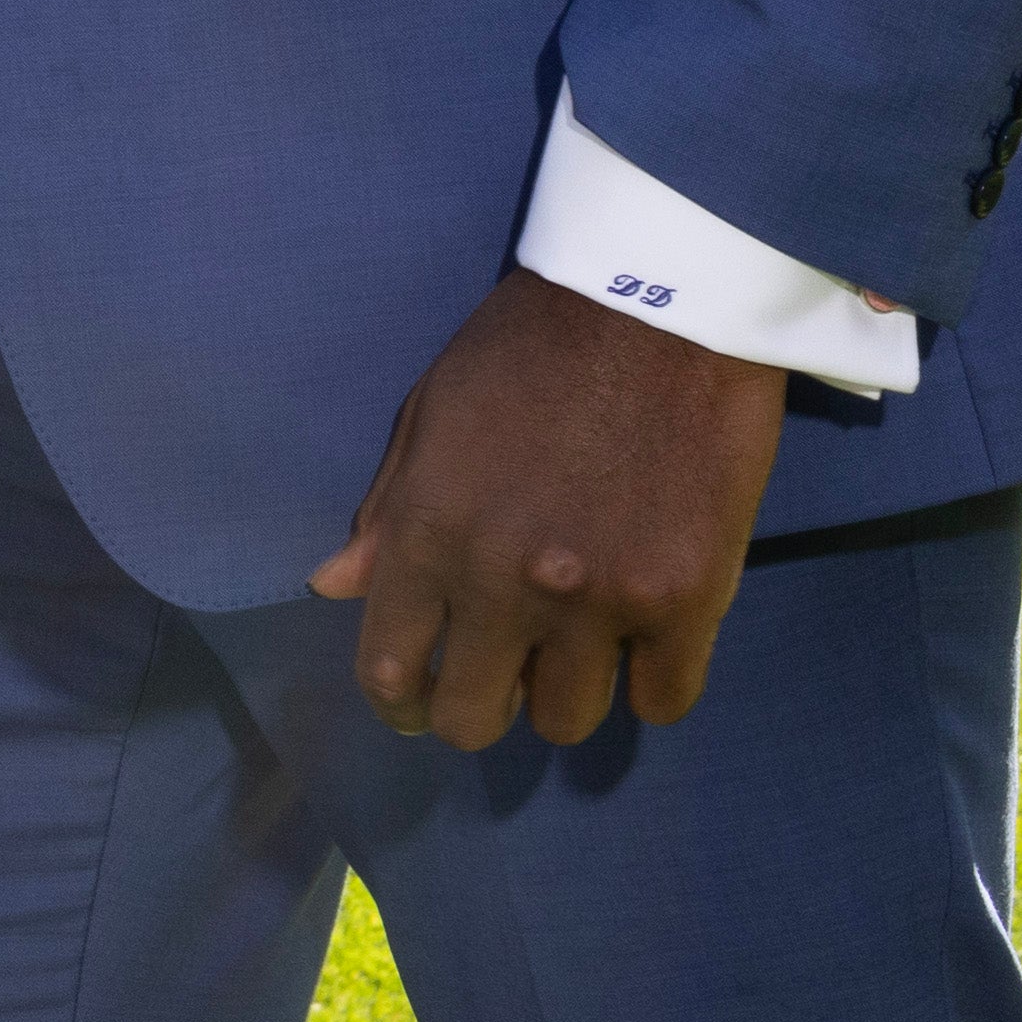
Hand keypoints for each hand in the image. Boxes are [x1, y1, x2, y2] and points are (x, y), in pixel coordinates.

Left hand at [304, 267, 786, 746]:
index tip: (416, 704)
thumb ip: (387, 512)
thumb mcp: (432, 413)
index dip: (399, 703)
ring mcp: (599, 600)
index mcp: (428, 534)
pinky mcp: (687, 600)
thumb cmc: (531, 346)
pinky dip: (654, 680)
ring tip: (582, 641)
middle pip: (475, 720)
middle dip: (482, 707)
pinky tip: (650, 639)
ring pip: (570, 721)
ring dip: (568, 690)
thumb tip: (335, 588)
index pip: (389, 671)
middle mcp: (504, 583)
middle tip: (504, 674)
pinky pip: (665, 701)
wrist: (660, 301)